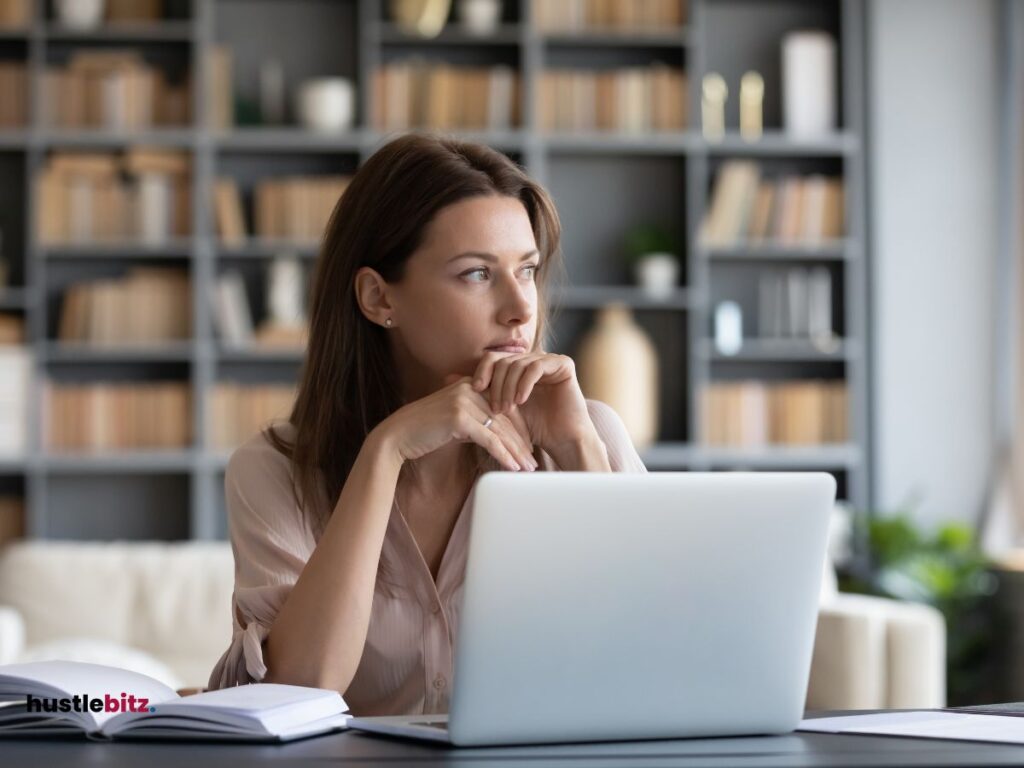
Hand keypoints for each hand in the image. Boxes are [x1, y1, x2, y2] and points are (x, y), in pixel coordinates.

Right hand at [375, 374, 537, 471]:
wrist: (397, 436)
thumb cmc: (425, 431)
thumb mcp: (455, 421)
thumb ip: (476, 420)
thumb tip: (498, 436)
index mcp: (470, 385)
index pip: (504, 407)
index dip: (519, 429)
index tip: (529, 448)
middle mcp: (469, 389)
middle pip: (505, 418)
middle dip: (521, 442)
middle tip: (533, 461)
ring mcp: (464, 402)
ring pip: (500, 430)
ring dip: (516, 452)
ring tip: (528, 468)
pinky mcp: (459, 418)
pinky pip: (489, 439)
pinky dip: (504, 455)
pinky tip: (513, 468)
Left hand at [470, 350, 596, 455]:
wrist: (562, 440)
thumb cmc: (532, 429)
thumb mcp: (499, 410)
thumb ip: (478, 392)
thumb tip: (446, 378)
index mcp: (518, 366)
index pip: (493, 359)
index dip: (482, 372)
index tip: (474, 390)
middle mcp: (533, 359)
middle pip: (504, 360)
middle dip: (496, 385)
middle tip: (494, 408)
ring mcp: (549, 360)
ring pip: (518, 364)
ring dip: (508, 387)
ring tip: (506, 409)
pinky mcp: (563, 364)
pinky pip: (536, 367)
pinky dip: (525, 384)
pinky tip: (521, 401)